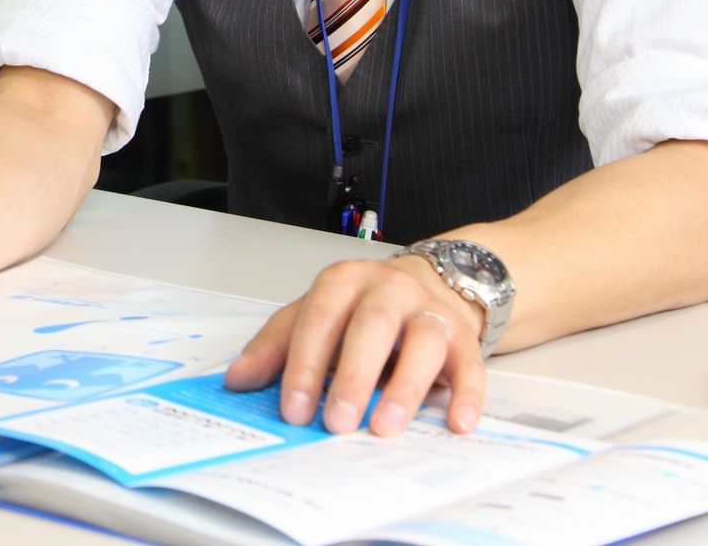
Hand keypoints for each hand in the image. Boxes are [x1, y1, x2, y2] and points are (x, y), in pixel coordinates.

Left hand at [224, 255, 485, 437]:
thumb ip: (277, 346)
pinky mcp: (464, 338)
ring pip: (423, 342)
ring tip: (386, 426)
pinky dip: (467, 395)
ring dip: (405, 387)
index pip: (318, 319)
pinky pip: (470, 364)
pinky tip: (457, 423)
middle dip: (352, 375)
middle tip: (337, 422)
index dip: (304, 366)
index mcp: (342, 282)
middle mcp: (388, 290)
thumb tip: (237, 380)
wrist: (431, 284)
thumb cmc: (362, 308)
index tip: (293, 410)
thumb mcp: (313, 316)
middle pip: (372, 325)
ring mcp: (429, 311)